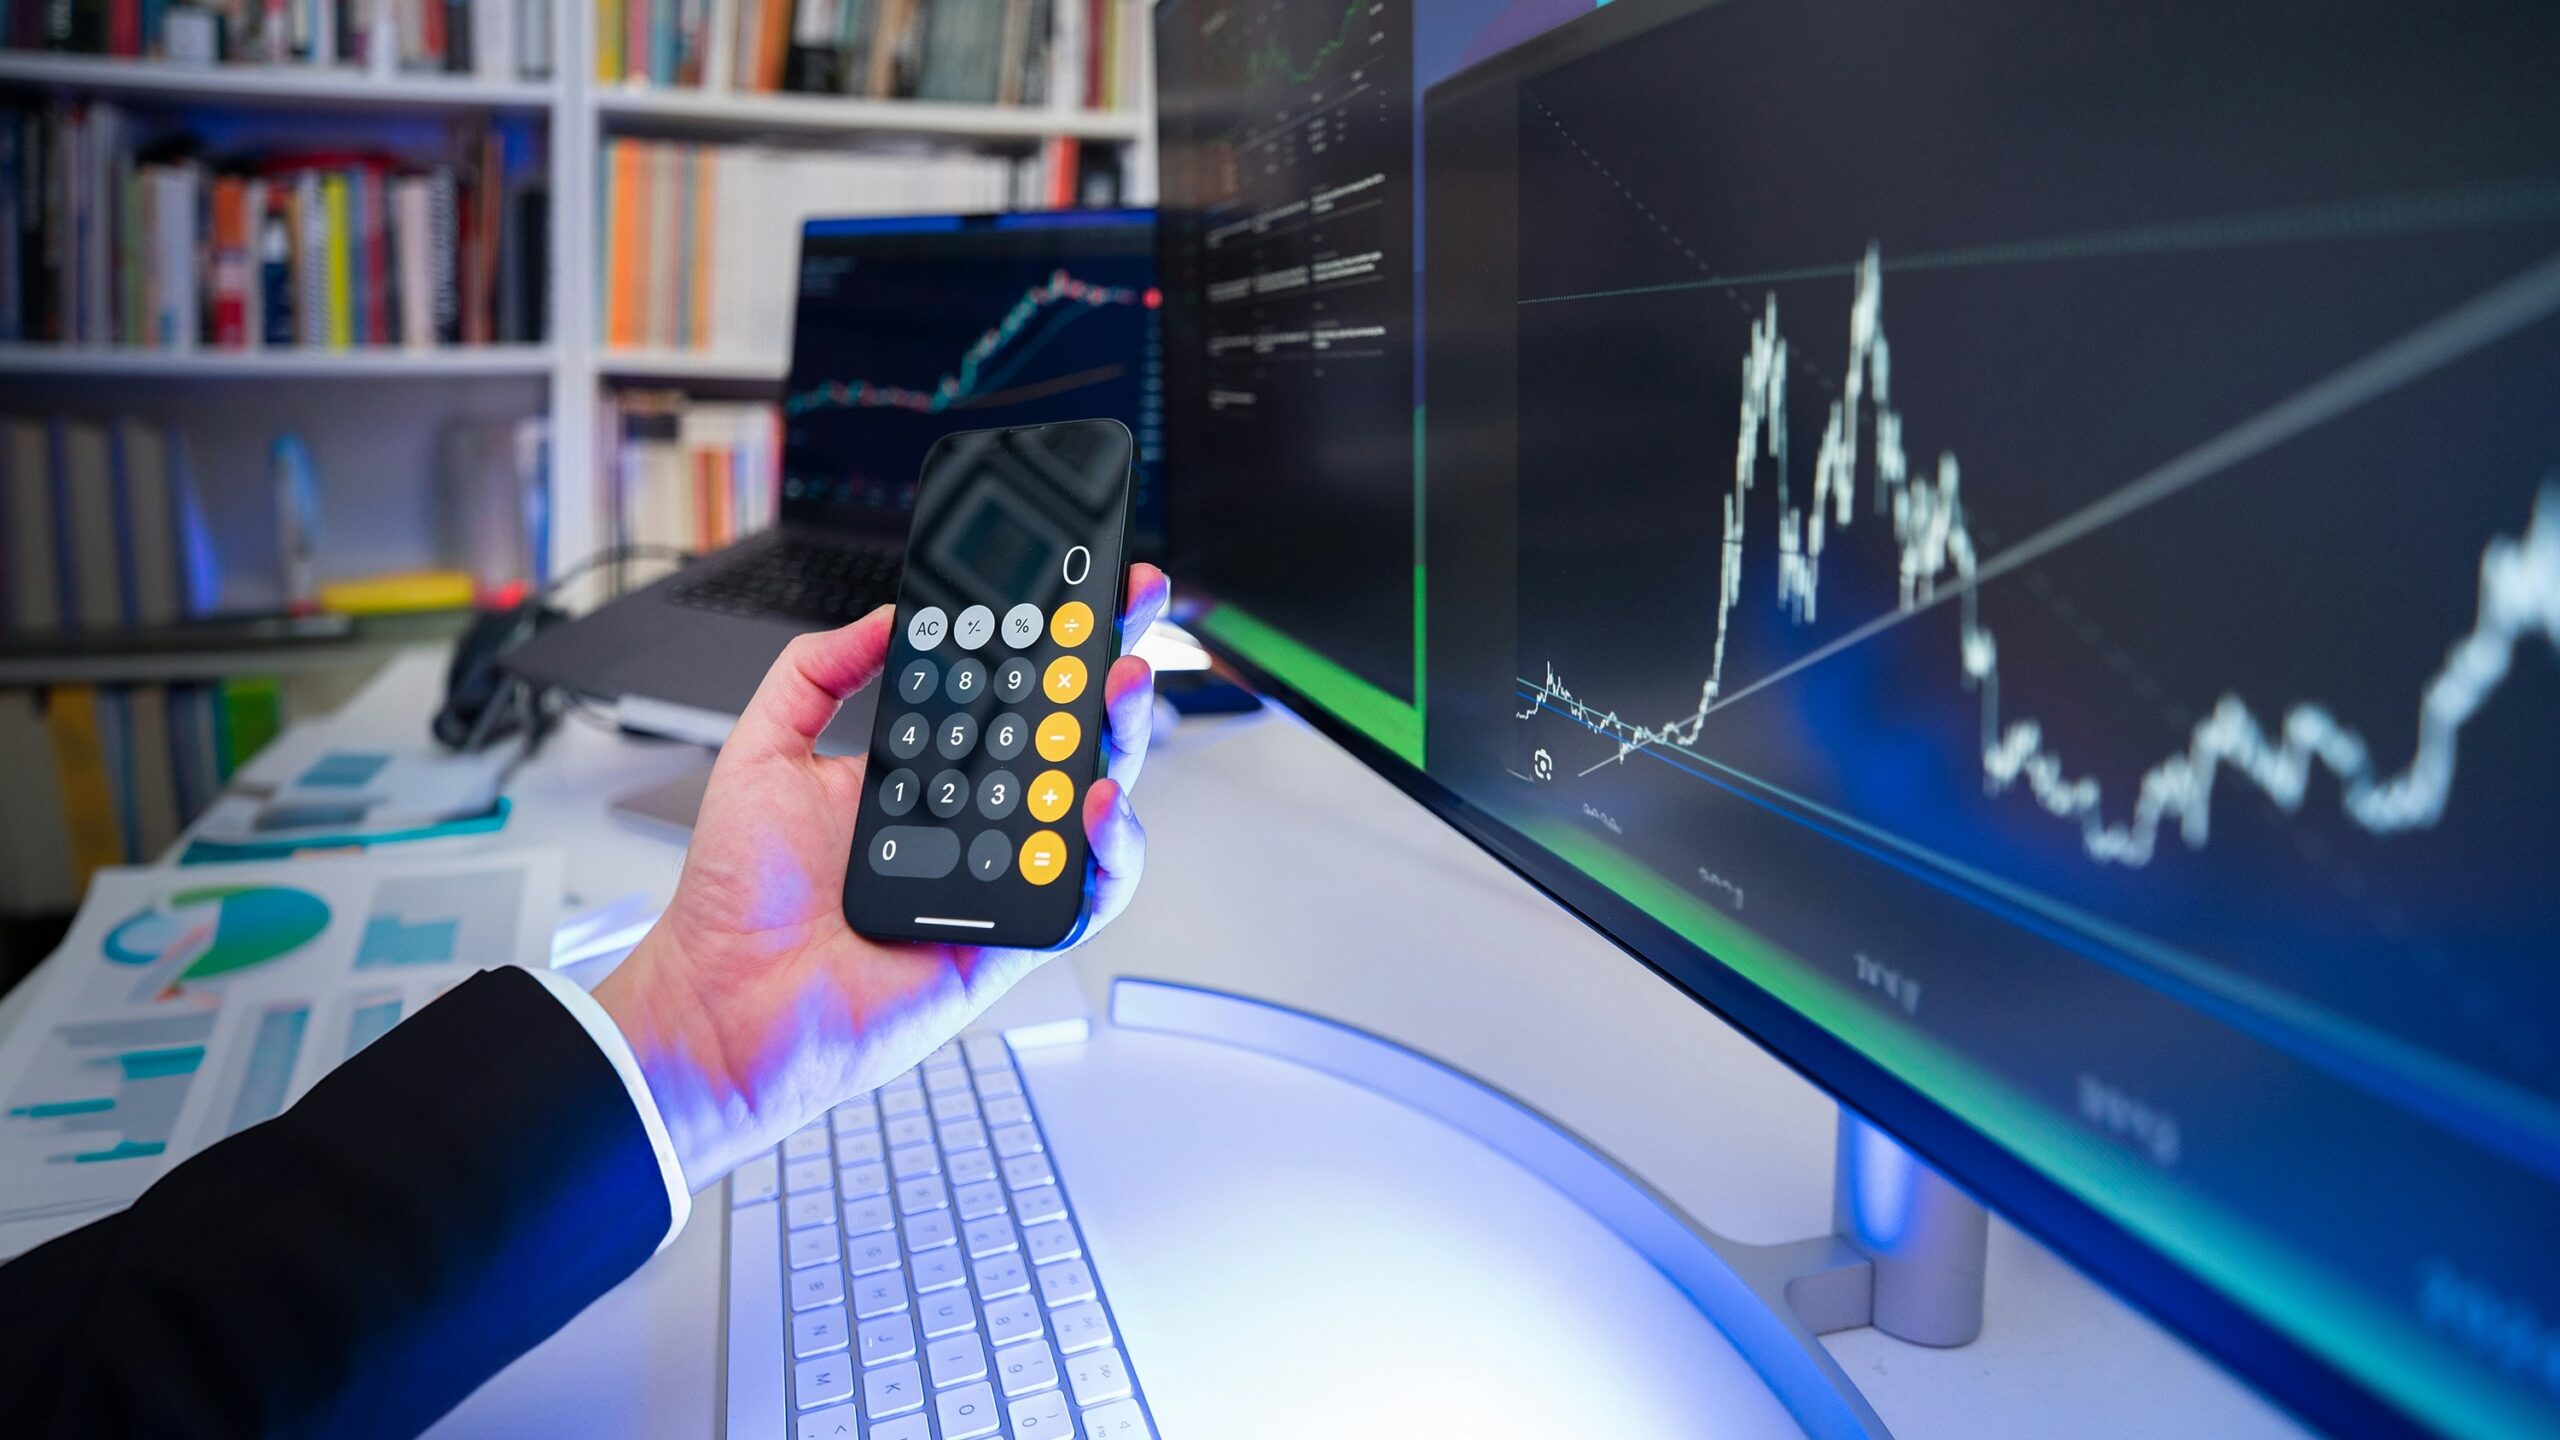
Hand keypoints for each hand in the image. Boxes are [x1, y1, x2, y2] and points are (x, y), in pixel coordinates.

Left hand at [595, 565, 1170, 1189]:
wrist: (722, 998)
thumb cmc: (739, 895)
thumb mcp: (764, 751)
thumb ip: (817, 671)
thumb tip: (887, 616)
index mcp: (927, 770)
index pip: (1007, 692)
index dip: (1052, 641)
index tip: (1083, 582)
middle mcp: (975, 818)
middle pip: (1069, 734)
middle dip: (1112, 667)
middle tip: (1128, 614)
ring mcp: (1002, 874)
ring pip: (1096, 801)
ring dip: (1124, 739)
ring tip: (1122, 689)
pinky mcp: (1015, 936)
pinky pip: (1089, 893)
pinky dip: (1111, 850)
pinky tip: (1098, 804)